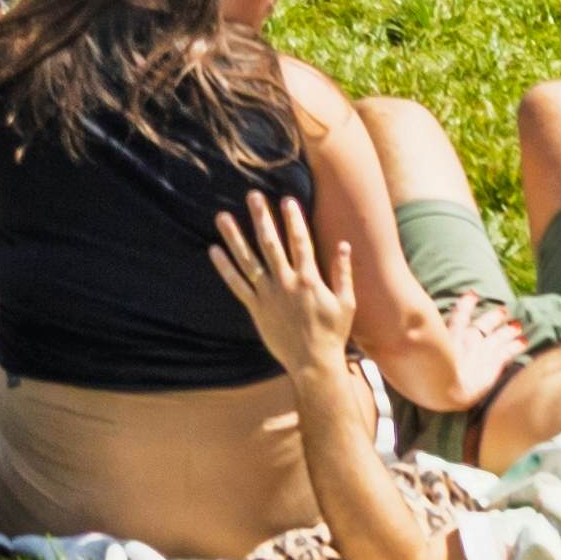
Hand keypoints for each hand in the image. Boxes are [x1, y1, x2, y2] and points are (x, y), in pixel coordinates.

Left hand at [201, 196, 354, 373]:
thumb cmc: (333, 334)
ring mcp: (268, 295)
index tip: (286, 199)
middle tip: (252, 195)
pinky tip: (214, 250)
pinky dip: (224, 267)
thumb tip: (344, 244)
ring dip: (234, 237)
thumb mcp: (346, 303)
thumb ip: (343, 273)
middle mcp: (286, 283)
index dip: (293, 219)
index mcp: (309, 279)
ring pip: (248, 260)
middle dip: (262, 218)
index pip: (300, 242)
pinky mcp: (256, 308)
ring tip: (222, 216)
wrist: (314, 364)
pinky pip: (237, 284)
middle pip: (270, 244)